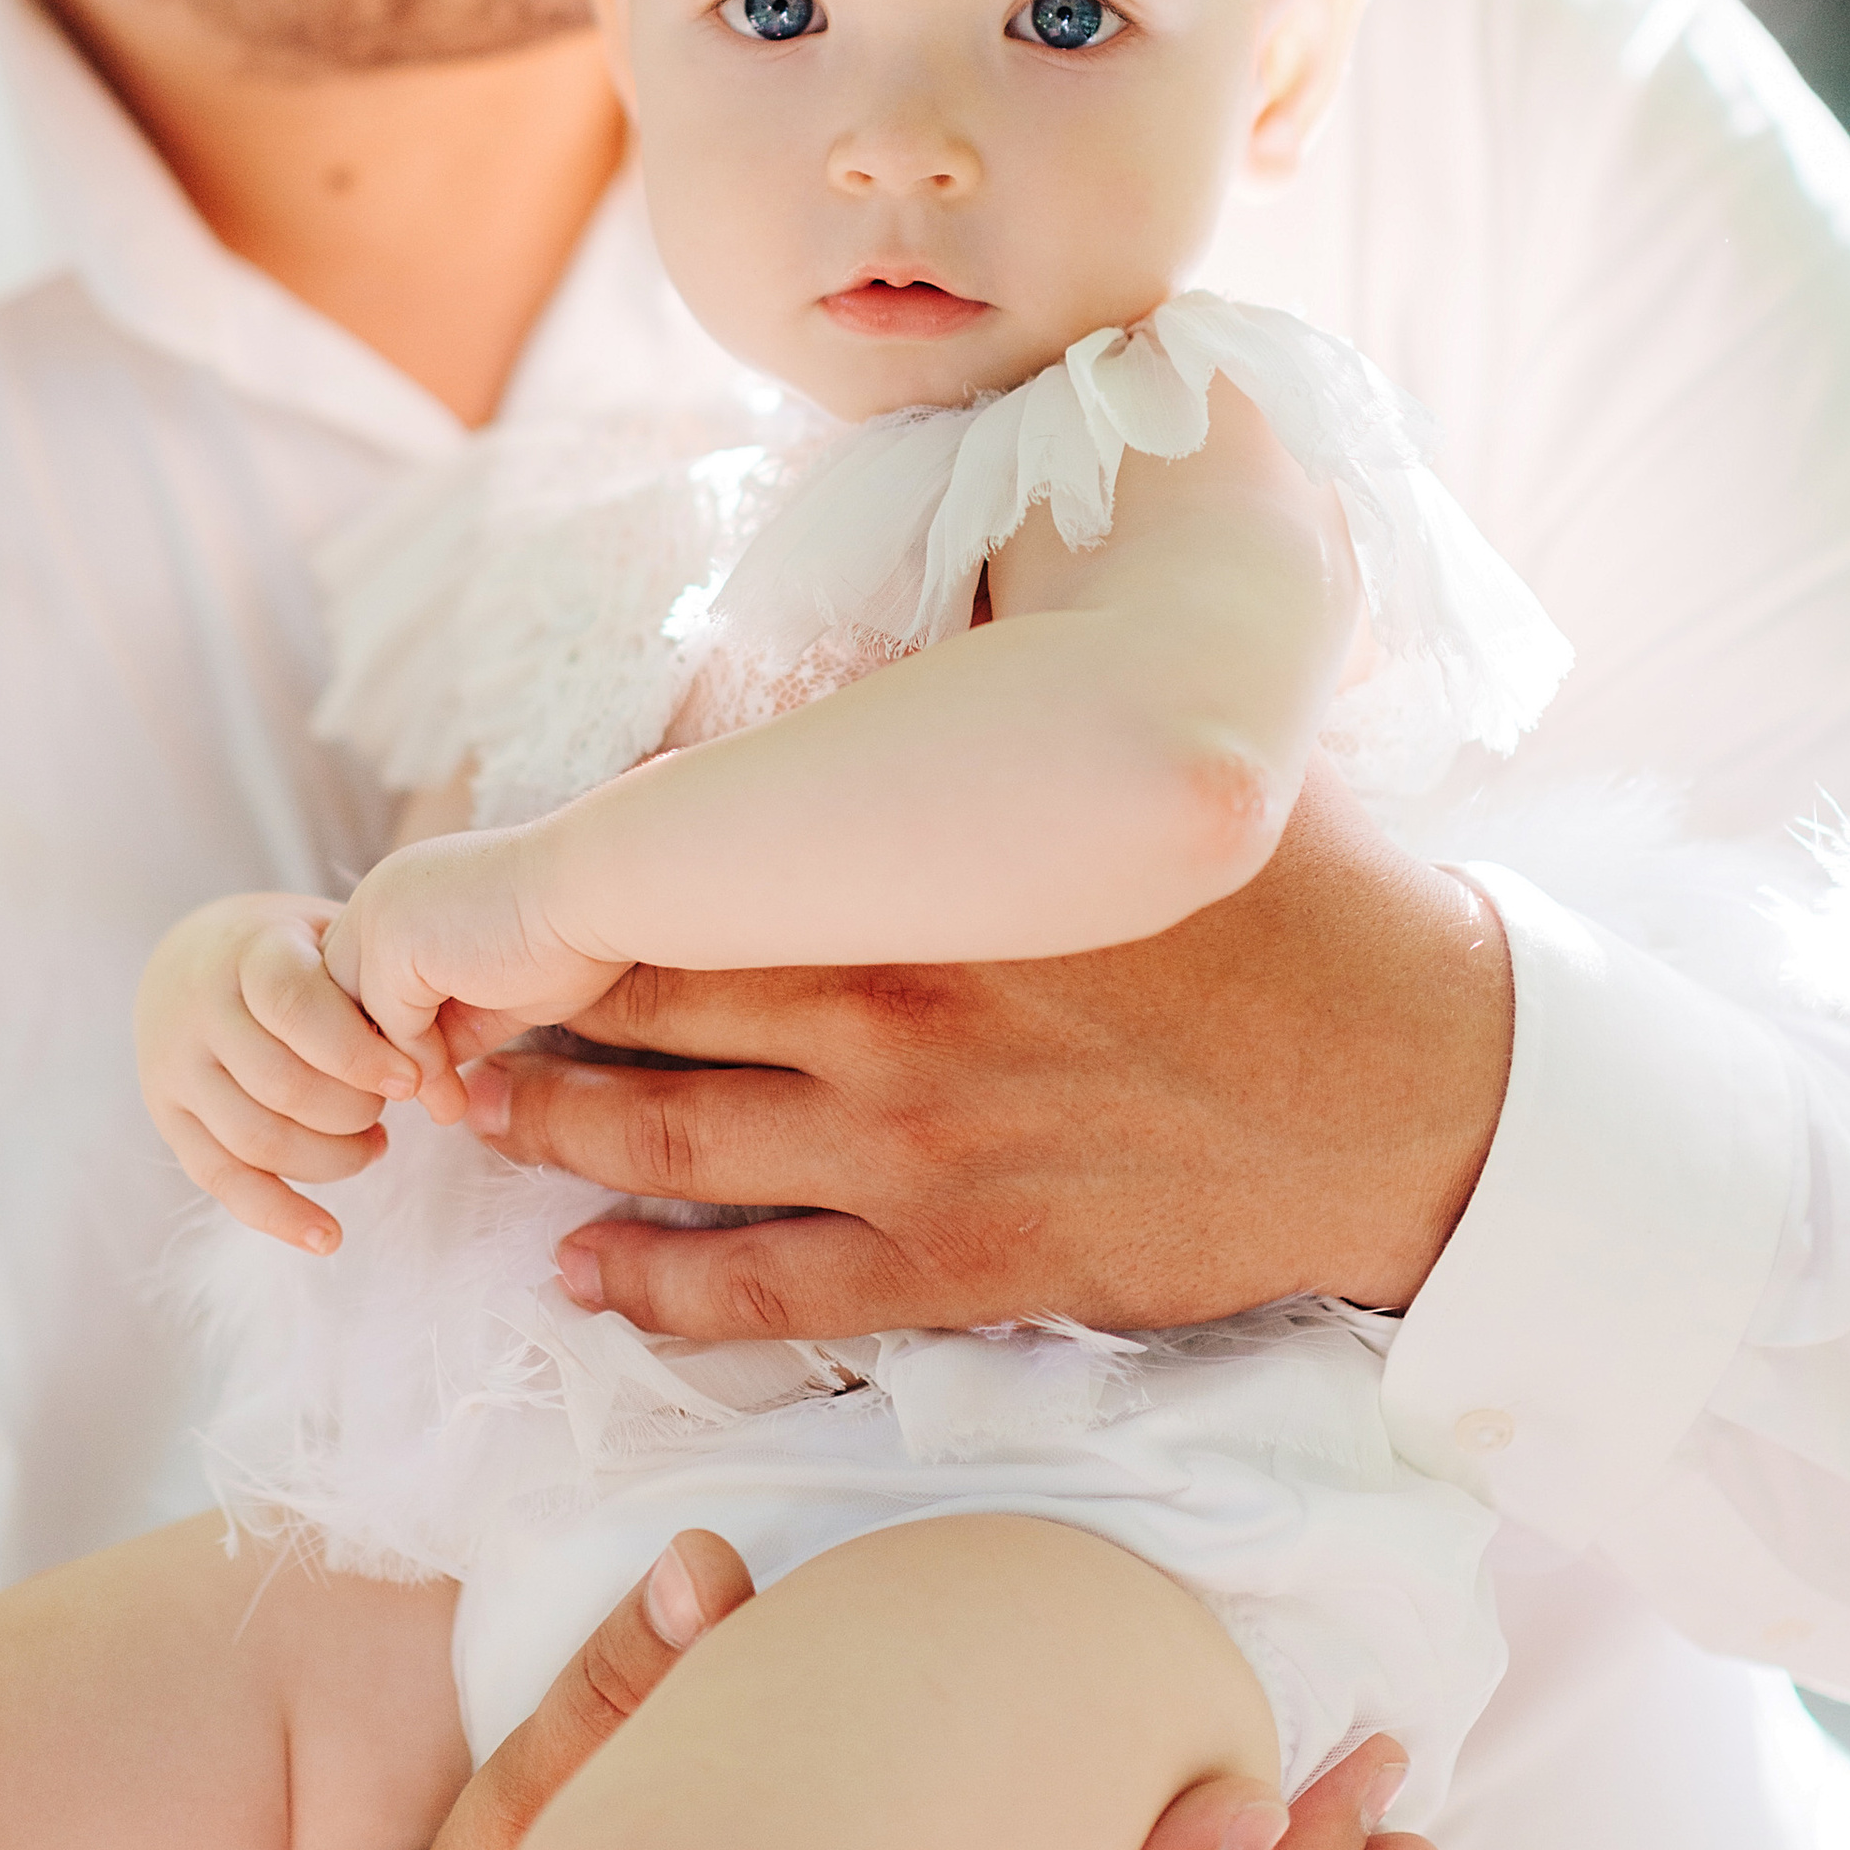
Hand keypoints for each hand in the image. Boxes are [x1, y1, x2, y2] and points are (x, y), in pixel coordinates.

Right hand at [134, 890, 416, 1253]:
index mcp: (245, 951)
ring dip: (330, 1159)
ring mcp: (174, 1069)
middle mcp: (197, 1010)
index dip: (357, 1051)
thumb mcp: (328, 935)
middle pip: (281, 1083)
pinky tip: (329, 1238)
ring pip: (255, 1139)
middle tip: (395, 1105)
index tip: (414, 1080)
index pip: (294, 1006)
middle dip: (353, 1110)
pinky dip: (278, 1215)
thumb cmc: (290, 948)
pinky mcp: (169, 1118)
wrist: (191, 955)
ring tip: (376, 1143)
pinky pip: (220, 1180)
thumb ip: (375, 983)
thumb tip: (437, 1070)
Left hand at [324, 827, 625, 1107]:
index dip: (385, 1038)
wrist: (603, 890)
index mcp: (406, 894)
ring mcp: (380, 915)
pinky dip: (417, 1068)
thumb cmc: (572, 933)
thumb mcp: (494, 992)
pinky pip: (388, 1027)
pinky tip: (450, 1097)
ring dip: (386, 1073)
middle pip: (337, 997)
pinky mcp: (394, 943)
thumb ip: (447, 1025)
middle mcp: (381, 895)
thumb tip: (417, 1081)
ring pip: (349, 1018)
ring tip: (435, 1110)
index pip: (360, 979)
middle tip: (410, 1110)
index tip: (424, 1089)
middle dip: (369, 1060)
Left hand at [449, 758, 1513, 1336]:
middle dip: (516, 1013)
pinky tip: (581, 1280)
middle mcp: (888, 1011)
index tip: (480, 871)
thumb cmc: (1290, 891)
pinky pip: (764, 1298)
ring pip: (665, 1155)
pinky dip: (652, 1293)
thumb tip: (942, 551)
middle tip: (435, 1009)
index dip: (555, 872)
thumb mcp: (1147, 739)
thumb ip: (1014, 661)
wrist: (1414, 1087)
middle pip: (636, 1010)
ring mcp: (915, 1155)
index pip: (680, 857)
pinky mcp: (963, 1268)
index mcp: (921, 867)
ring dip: (550, 1143)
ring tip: (477, 1123)